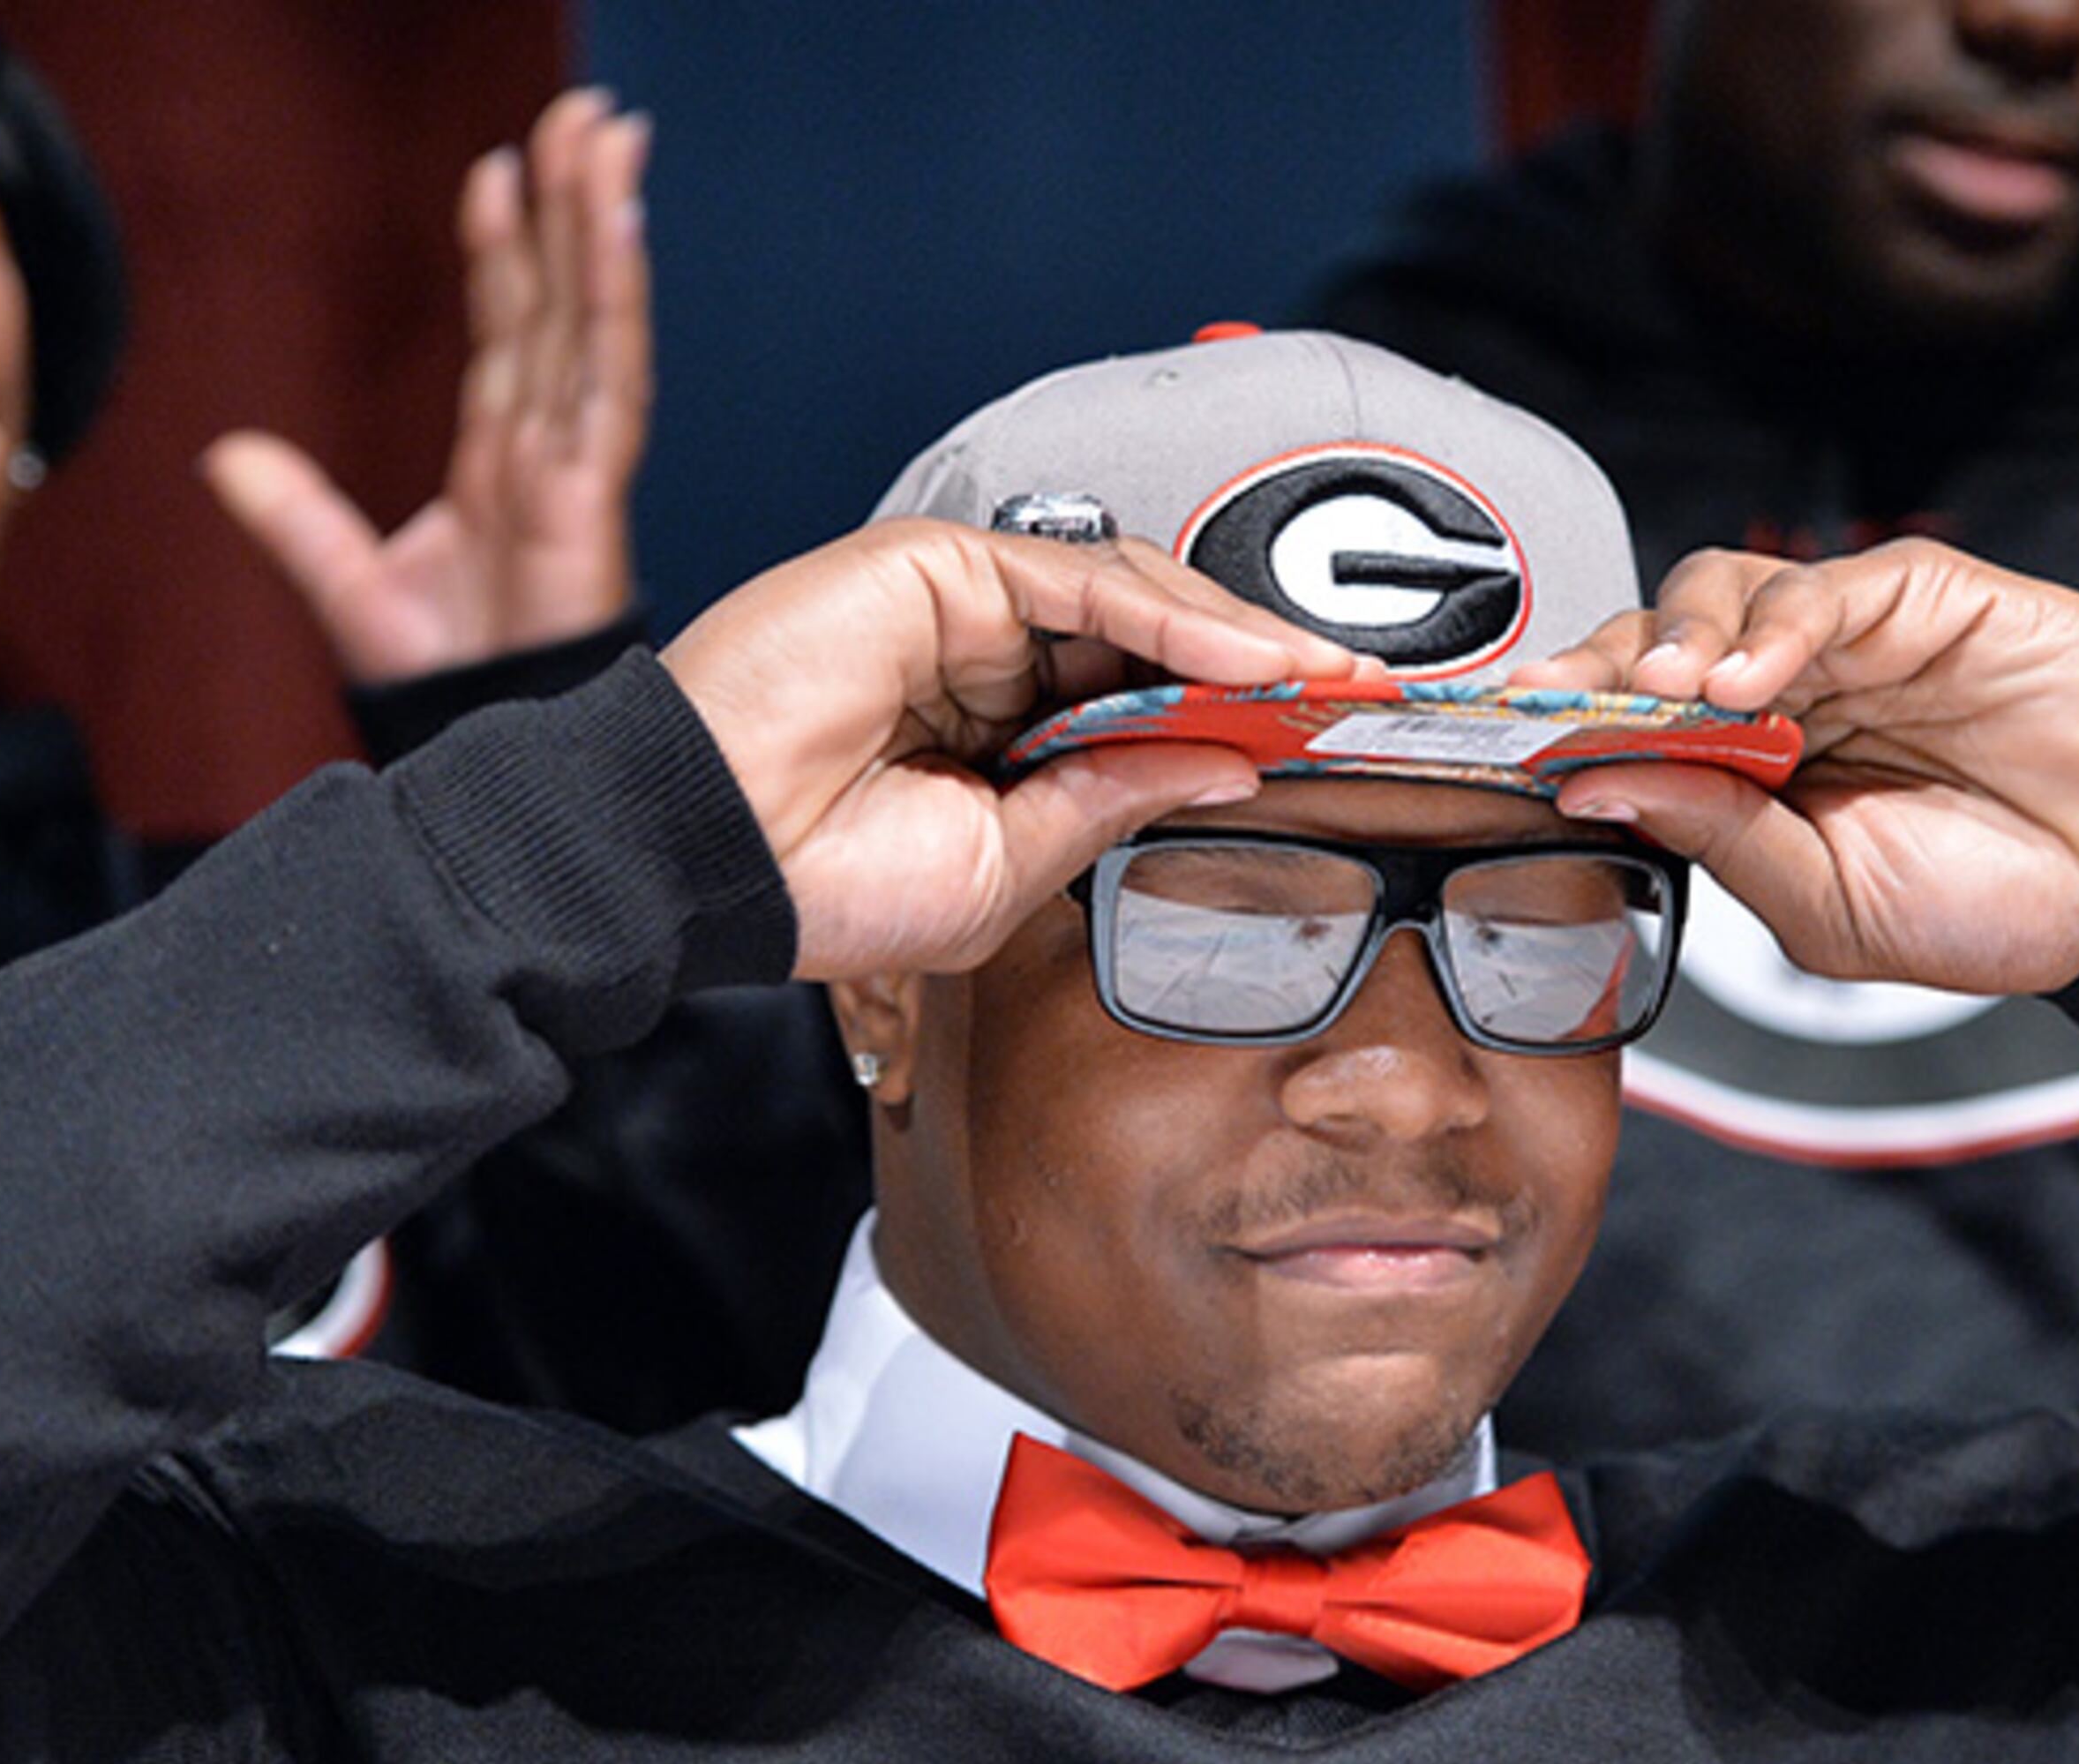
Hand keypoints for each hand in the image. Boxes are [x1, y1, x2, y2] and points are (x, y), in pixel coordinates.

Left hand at [203, 87, 650, 682]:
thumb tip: (227, 456)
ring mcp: (574, 464)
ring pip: (590, 317)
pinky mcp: (590, 490)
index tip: (502, 171)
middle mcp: (544, 449)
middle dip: (575, 205)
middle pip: (562, 302)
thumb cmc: (450, 691)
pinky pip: (605, 375)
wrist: (485, 762)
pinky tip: (613, 226)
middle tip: (587, 117)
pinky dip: (612, 296)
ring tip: (607, 136)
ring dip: (600, 221)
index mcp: (501, 464)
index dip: (508, 250)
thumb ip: (295, 516)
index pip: (510, 331)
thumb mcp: (346, 588)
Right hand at [656, 520, 1372, 980]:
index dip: (1241, 713)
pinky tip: (1244, 653)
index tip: (1335, 735)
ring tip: (1328, 676)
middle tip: (1366, 693)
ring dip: (1239, 636)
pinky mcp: (936, 564)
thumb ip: (1112, 797)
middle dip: (1265, 665)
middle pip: (1152, 640)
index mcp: (994, 736)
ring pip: (1130, 597)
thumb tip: (1230, 765)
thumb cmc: (823, 885)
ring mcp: (961, 606)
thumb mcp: (1008, 866)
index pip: (1142, 705)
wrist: (711, 867)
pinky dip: (1172, 614)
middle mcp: (984, 658)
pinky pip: (1082, 577)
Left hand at [1531, 541, 2078, 997]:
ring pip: (1719, 592)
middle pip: (1652, 643)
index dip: (1567, 726)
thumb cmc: (1997, 900)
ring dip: (1673, 638)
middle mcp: (1788, 692)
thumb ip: (1718, 838)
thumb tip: (1598, 784)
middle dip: (1594, 669)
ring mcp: (1851, 639)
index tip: (1504, 746)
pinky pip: (1824, 588)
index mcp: (1753, 771)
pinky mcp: (1922, 595)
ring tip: (1666, 696)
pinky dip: (1773, 625)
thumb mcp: (1828, 908)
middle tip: (1557, 705)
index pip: (1631, 726)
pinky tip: (1751, 680)